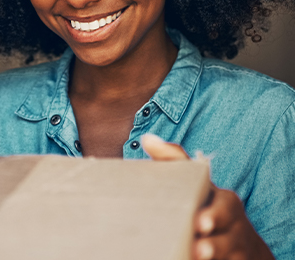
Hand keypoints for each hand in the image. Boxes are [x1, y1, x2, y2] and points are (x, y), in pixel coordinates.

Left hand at [141, 134, 274, 259]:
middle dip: (214, 243)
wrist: (237, 239)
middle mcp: (235, 225)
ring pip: (228, 254)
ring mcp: (236, 247)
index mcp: (225, 201)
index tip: (200, 223)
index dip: (215, 215)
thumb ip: (174, 159)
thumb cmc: (205, 202)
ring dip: (213, 256)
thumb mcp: (195, 181)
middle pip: (227, 237)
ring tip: (196, 257)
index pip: (223, 206)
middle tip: (199, 249)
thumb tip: (147, 138)